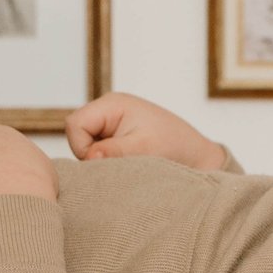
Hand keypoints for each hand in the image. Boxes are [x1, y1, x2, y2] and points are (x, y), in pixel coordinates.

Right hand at [65, 92, 225, 170]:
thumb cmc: (175, 146)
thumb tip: (89, 157)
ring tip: (128, 166)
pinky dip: (108, 163)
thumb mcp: (145, 148)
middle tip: (118, 167)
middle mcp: (108, 111)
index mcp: (112, 104)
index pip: (75, 125)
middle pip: (77, 135)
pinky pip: (98, 152)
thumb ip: (114, 151)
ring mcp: (111, 125)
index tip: (105, 163)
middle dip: (91, 156)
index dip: (83, 147)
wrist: (197, 157)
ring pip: (86, 146)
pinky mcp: (116, 138)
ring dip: (101, 161)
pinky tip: (127, 167)